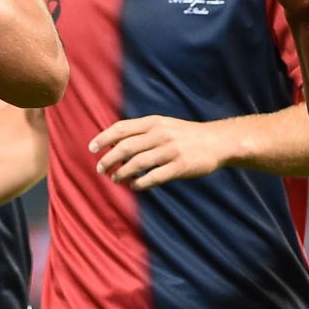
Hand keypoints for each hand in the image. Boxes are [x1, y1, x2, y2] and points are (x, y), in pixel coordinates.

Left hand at [91, 115, 224, 189]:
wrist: (217, 142)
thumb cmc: (186, 135)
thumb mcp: (164, 125)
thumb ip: (142, 132)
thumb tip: (115, 144)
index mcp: (154, 122)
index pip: (122, 128)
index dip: (103, 138)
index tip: (91, 148)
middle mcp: (160, 134)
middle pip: (125, 147)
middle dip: (108, 159)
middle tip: (100, 169)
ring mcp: (170, 151)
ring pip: (137, 164)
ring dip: (122, 173)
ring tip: (115, 179)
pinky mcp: (179, 167)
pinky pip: (154, 177)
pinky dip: (140, 183)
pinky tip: (133, 186)